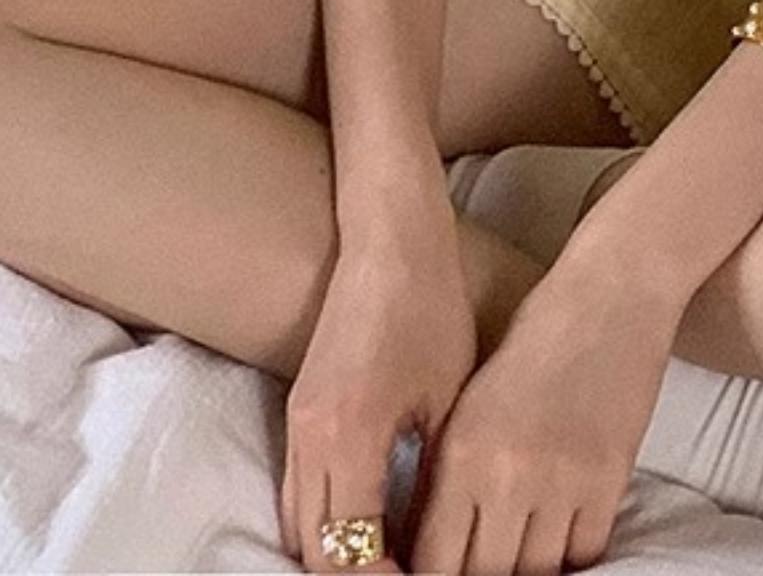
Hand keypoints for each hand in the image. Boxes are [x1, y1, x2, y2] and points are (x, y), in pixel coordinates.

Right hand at [281, 216, 478, 573]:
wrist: (387, 237)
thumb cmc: (430, 306)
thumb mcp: (448, 397)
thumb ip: (429, 475)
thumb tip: (435, 539)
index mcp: (350, 436)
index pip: (350, 552)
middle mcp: (311, 438)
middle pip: (314, 552)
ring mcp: (297, 425)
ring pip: (297, 528)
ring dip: (335, 560)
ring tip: (387, 568)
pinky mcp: (298, 412)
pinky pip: (296, 495)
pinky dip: (323, 527)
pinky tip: (363, 533)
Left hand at [407, 259, 682, 574]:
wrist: (611, 291)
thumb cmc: (534, 336)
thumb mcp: (471, 400)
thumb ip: (446, 477)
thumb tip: (427, 547)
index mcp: (463, 449)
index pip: (434, 561)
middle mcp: (509, 472)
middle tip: (477, 570)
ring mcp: (565, 479)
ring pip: (536, 573)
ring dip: (523, 572)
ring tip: (513, 560)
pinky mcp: (611, 477)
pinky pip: (585, 552)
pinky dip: (570, 557)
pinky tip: (557, 545)